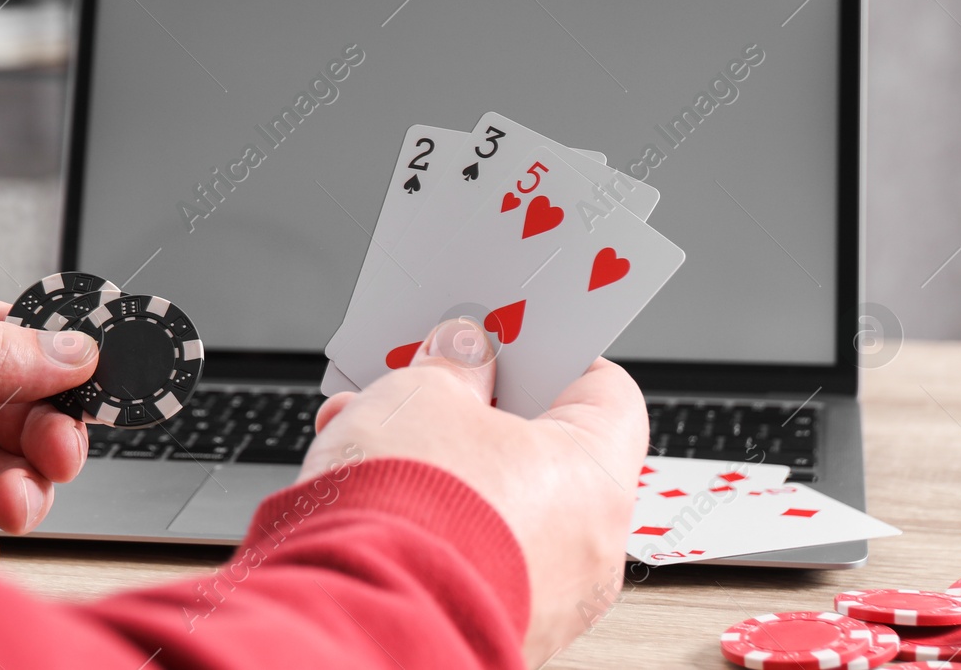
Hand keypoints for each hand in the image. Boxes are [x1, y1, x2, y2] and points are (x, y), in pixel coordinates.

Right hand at [302, 319, 646, 667]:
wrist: (353, 613)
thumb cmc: (408, 509)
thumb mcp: (424, 392)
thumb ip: (453, 364)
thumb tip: (462, 355)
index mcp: (598, 480)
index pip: (606, 394)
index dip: (554, 354)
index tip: (511, 335)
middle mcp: (589, 551)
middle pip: (545, 450)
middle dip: (480, 408)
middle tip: (434, 378)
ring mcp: (546, 599)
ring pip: (500, 503)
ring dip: (443, 461)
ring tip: (374, 429)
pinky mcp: (494, 625)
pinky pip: (472, 552)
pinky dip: (431, 517)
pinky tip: (370, 487)